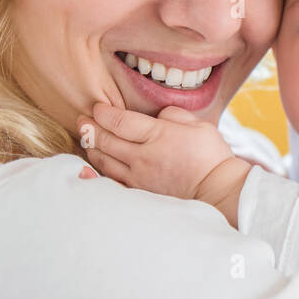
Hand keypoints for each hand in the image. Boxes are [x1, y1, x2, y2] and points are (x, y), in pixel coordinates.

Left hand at [76, 101, 236, 200]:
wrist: (217, 190)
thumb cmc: (210, 156)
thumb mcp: (198, 125)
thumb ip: (173, 115)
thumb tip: (157, 116)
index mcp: (157, 136)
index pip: (120, 121)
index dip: (104, 112)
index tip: (96, 107)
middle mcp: (143, 157)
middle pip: (106, 140)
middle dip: (91, 128)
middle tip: (82, 120)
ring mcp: (139, 177)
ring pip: (105, 161)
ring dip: (92, 149)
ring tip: (87, 140)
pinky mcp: (140, 192)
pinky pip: (112, 181)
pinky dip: (98, 173)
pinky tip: (92, 167)